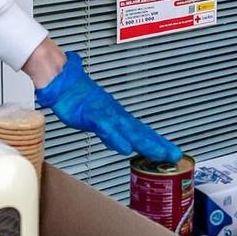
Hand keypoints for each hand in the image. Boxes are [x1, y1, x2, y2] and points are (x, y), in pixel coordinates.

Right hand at [35, 50, 180, 161]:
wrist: (62, 80)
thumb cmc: (76, 97)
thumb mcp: (96, 119)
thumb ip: (109, 131)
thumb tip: (120, 142)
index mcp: (118, 116)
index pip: (142, 132)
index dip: (157, 142)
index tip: (171, 152)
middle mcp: (116, 115)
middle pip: (141, 132)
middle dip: (158, 144)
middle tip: (174, 155)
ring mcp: (106, 114)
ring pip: (129, 131)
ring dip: (145, 142)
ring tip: (160, 153)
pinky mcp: (92, 115)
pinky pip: (106, 128)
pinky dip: (116, 138)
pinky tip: (125, 147)